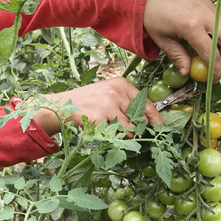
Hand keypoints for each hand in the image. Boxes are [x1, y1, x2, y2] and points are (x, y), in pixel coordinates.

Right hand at [32, 77, 161, 136]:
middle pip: (140, 118)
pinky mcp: (100, 119)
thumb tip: (146, 118)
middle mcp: (117, 92)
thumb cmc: (85, 101)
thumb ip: (126, 102)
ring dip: (124, 135)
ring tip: (109, 128)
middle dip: (137, 128)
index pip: (147, 103)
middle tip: (127, 130)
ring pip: (130, 129)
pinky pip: (115, 135)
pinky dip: (110, 136)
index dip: (155, 117)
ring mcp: (109, 105)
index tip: (160, 127)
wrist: (61, 106)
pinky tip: (99, 128)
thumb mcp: (107, 93)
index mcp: (121, 84)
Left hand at [143, 0, 220, 81]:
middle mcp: (204, 13)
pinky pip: (220, 20)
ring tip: (209, 52)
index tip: (213, 78)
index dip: (216, 69)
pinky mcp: (207, 1)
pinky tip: (204, 37)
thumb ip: (178, 57)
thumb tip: (187, 72)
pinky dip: (218, 32)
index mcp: (191, 26)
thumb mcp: (163, 41)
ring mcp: (208, 5)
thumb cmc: (152, 18)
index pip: (212, 52)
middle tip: (216, 64)